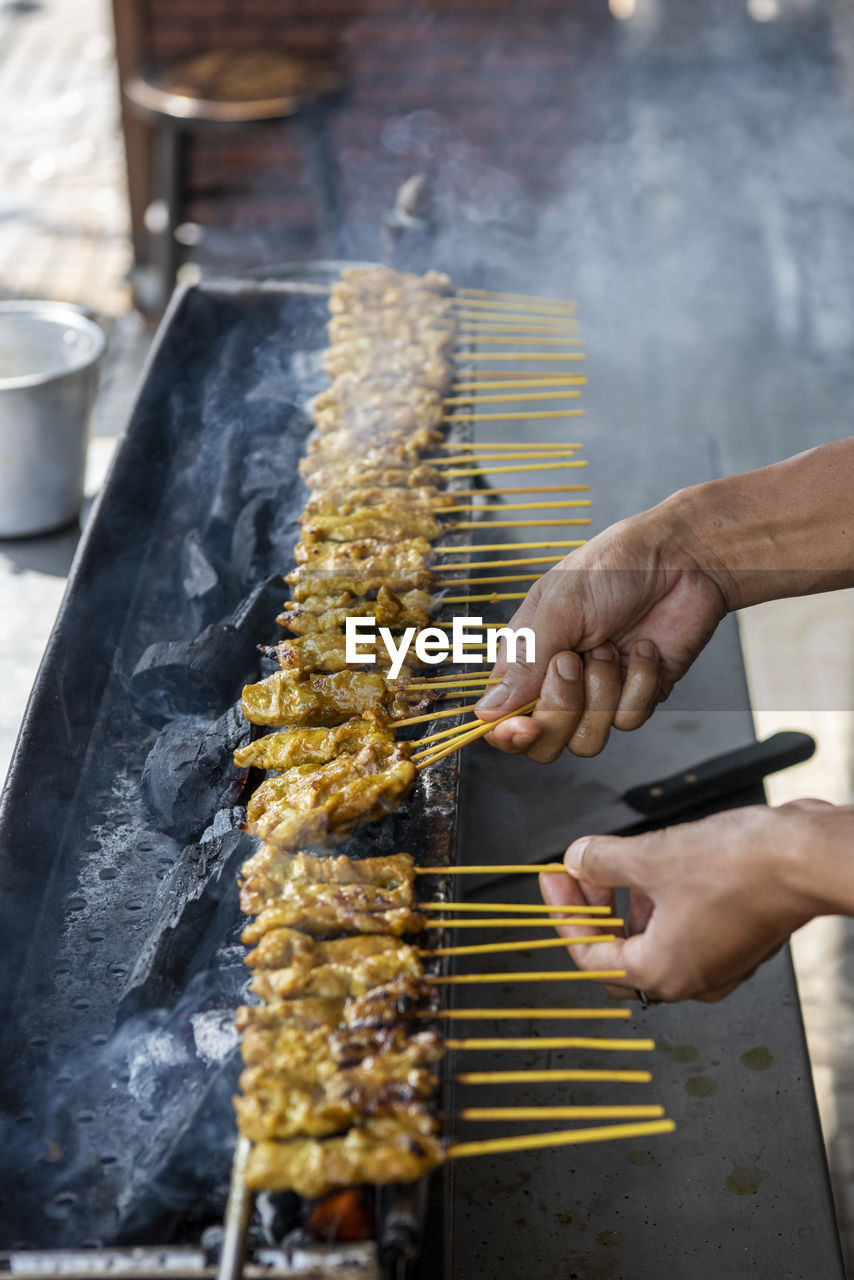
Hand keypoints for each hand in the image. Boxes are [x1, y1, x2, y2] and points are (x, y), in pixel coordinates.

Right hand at [474, 498, 728, 760]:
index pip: (500, 719)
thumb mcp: (559, 608)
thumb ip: (525, 664)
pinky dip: (639, 683)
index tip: (525, 727)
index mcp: (526, 659)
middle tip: (574, 661)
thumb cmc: (611, 570)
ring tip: (611, 647)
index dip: (507, 735)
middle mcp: (557, 683)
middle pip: (543, 743)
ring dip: (602, 693)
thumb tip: (487, 712)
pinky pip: (630, 721)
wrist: (681, 560)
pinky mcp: (638, 696)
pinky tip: (645, 648)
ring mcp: (599, 694)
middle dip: (562, 709)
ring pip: (587, 741)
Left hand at [538, 800, 847, 1002]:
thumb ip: (603, 862)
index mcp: (660, 973)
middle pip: (619, 952)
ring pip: (653, 938)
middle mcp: (690, 979)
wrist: (807, 856)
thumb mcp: (651, 856)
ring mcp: (718, 962)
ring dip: (627, 903)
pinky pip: (684, 927)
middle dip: (594, 909)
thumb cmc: (740, 867)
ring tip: (615, 861)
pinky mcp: (737, 939)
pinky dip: (661, 902)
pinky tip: (655, 866)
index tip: (553, 878)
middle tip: (579, 870)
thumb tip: (578, 860)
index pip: (588, 956)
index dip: (564, 913)